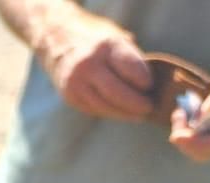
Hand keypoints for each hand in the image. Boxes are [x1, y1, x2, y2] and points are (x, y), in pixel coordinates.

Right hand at [35, 8, 153, 119]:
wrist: (58, 45)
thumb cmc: (98, 44)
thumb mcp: (116, 41)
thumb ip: (131, 61)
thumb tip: (151, 88)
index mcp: (106, 46)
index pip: (129, 67)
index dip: (143, 80)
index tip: (151, 86)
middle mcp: (88, 64)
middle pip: (116, 92)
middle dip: (135, 103)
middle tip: (148, 108)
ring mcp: (76, 82)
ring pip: (104, 106)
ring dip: (124, 113)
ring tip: (138, 115)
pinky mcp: (70, 96)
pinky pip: (94, 109)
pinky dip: (110, 112)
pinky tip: (120, 112)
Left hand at [171, 58, 209, 160]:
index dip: (197, 143)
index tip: (176, 135)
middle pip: (207, 152)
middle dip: (186, 140)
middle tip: (178, 114)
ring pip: (200, 151)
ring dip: (184, 136)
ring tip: (180, 112)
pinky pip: (199, 144)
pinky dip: (186, 134)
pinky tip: (184, 115)